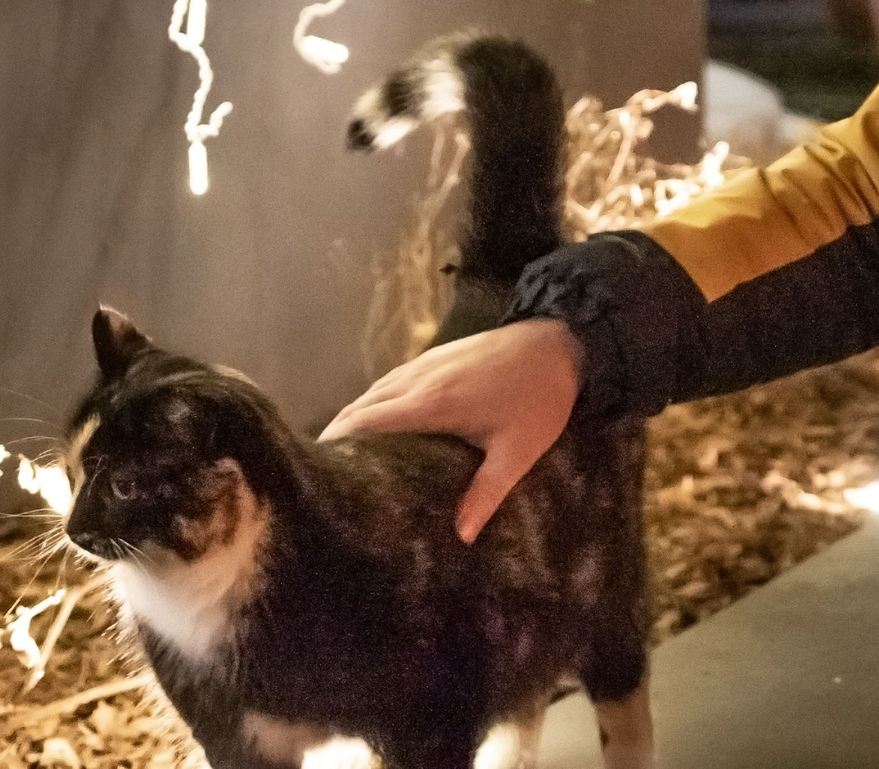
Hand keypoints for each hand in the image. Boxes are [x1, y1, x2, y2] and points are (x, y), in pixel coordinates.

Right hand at [319, 319, 583, 542]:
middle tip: (321, 469)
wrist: (562, 341)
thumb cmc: (540, 398)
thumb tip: (461, 537)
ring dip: (356, 414)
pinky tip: (379, 419)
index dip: (338, 439)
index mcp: (432, 402)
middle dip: (339, 432)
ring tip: (340, 450)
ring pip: (377, 389)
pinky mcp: (440, 354)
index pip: (368, 420)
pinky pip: (394, 378)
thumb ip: (487, 493)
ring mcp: (429, 362)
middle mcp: (421, 379)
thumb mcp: (518, 451)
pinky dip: (376, 399)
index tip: (316, 468)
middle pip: (364, 404)